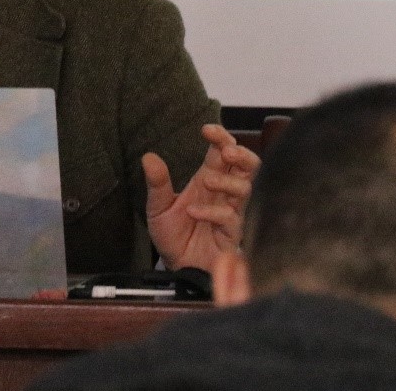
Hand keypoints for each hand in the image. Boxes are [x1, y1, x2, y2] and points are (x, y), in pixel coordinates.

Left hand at [144, 124, 258, 270]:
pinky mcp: (231, 235)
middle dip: (241, 154)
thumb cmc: (173, 235)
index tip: (207, 130)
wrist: (175, 266)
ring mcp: (230, 213)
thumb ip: (157, 183)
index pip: (223, 151)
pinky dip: (213, 212)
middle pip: (248, 166)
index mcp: (209, 179)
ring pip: (246, 189)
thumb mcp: (158, 207)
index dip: (220, 137)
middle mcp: (223, 193)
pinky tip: (194, 212)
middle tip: (227, 151)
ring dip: (228, 181)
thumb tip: (148, 157)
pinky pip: (232, 219)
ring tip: (207, 181)